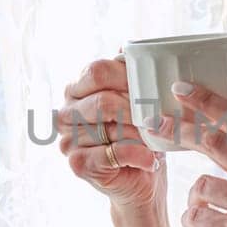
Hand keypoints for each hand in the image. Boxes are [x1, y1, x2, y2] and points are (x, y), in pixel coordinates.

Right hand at [57, 51, 165, 210]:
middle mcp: (66, 112)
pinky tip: (152, 159)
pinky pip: (114, 153)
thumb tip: (128, 47)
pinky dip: (139, 155)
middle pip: (103, 101)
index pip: (97, 71)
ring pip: (110, 128)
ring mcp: (68, 139)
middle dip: (137, 109)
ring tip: (157, 138)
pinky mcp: (78, 164)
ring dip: (140, 134)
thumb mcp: (139, 100)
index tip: (152, 85)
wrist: (141, 180)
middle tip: (160, 117)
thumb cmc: (141, 135)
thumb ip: (130, 74)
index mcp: (77, 89)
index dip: (127, 76)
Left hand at [150, 81, 226, 226]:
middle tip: (156, 125)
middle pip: (213, 140)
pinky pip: (197, 216)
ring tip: (205, 209)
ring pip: (201, 184)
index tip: (182, 90)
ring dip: (195, 196)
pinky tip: (200, 225)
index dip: (208, 101)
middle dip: (179, 130)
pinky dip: (193, 219)